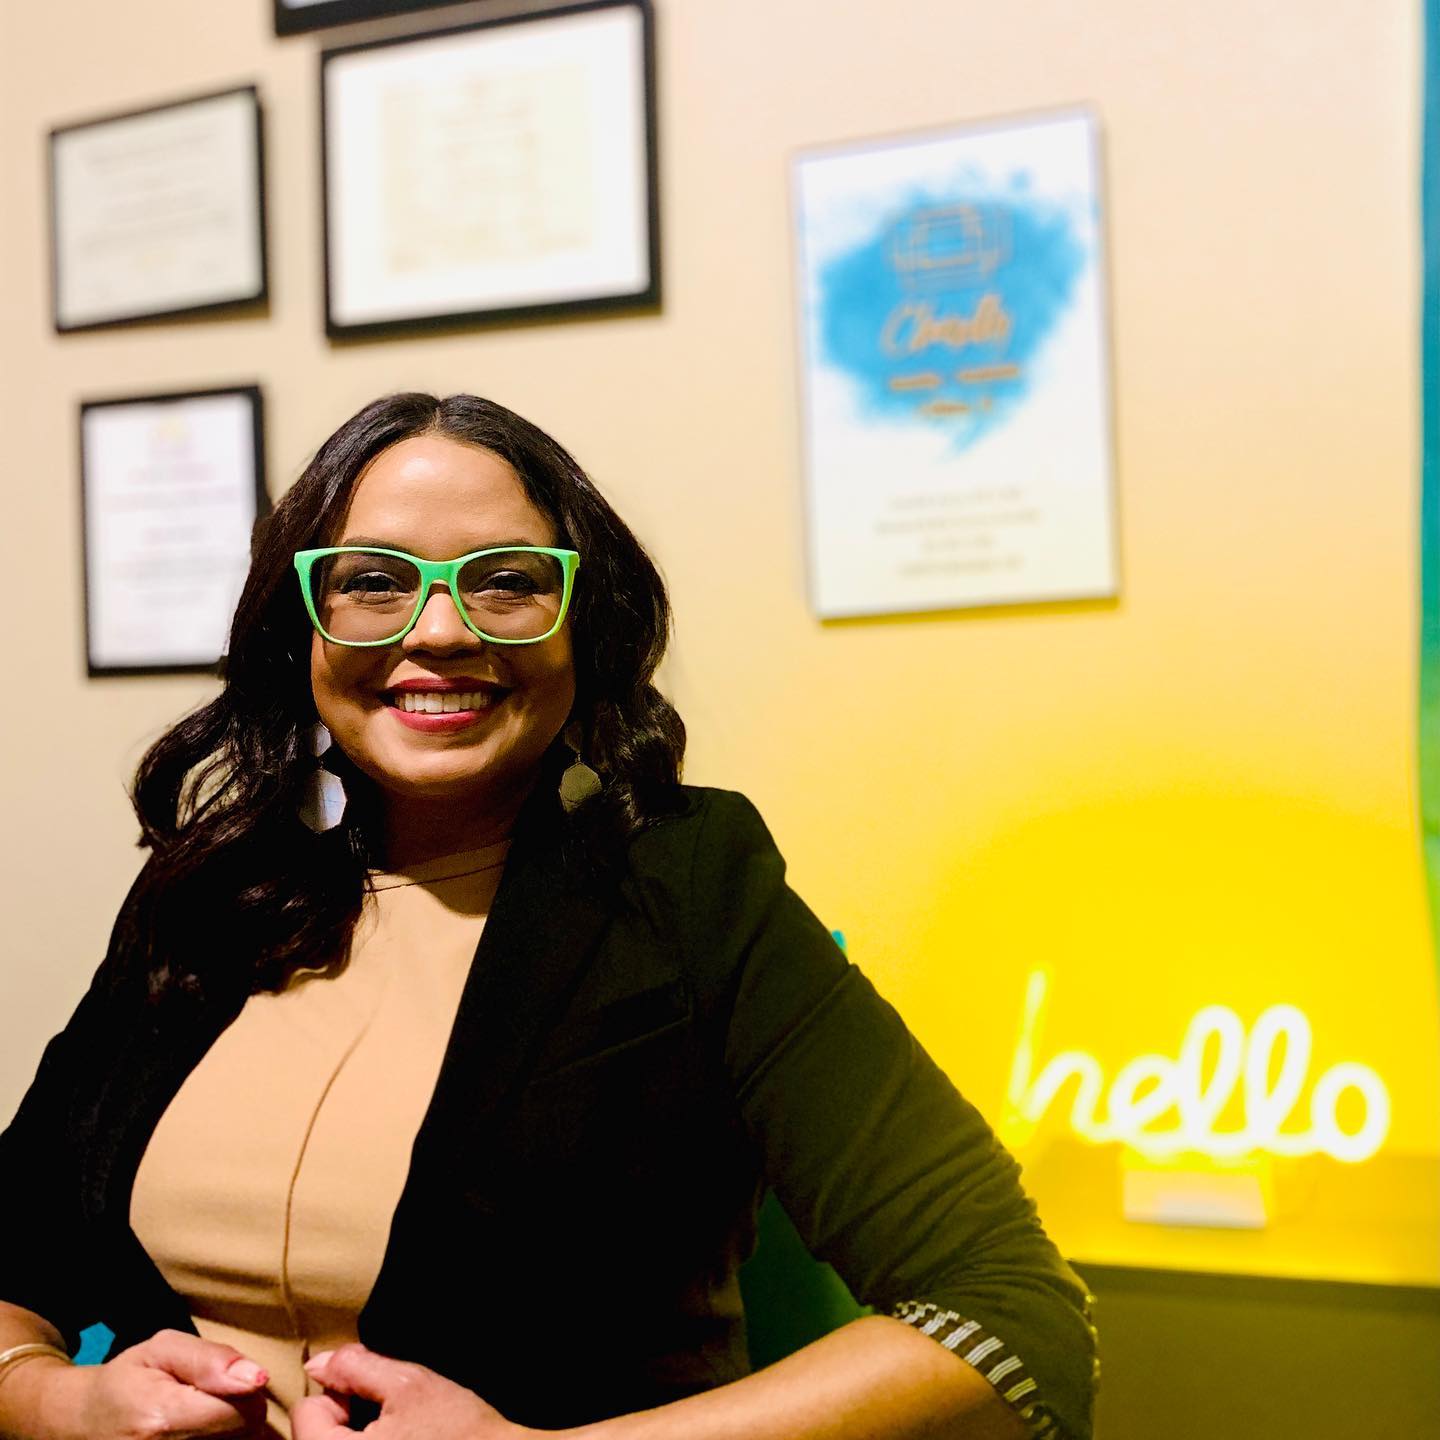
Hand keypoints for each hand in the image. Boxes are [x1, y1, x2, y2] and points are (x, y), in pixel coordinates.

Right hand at [13, 1328, 267, 1439]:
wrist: (81, 1426)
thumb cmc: (126, 1381)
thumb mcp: (162, 1350)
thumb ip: (210, 1359)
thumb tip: (256, 1377)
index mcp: (163, 1419)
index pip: (245, 1411)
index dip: (246, 1392)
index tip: (225, 1381)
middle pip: (245, 1434)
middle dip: (240, 1411)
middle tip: (210, 1399)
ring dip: (230, 1431)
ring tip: (203, 1418)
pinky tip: (203, 1434)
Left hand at [293, 1344, 528, 1439]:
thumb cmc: (459, 1430)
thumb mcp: (408, 1383)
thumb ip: (356, 1367)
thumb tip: (317, 1364)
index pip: (306, 1414)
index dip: (341, 1396)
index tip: (376, 1402)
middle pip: (313, 1438)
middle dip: (344, 1422)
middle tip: (389, 1422)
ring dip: (357, 1439)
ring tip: (398, 1439)